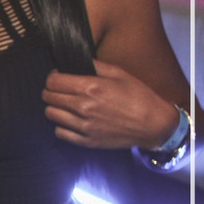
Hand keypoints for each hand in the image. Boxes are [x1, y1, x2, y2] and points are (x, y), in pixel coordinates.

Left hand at [43, 59, 178, 150]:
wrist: (154, 124)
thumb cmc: (138, 96)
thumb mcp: (119, 73)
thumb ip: (94, 65)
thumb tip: (74, 61)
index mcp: (90, 88)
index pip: (53, 81)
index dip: (53, 77)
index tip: (58, 77)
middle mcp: (84, 107)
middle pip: (48, 97)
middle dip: (51, 91)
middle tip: (60, 90)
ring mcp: (84, 126)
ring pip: (50, 114)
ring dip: (54, 107)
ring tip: (64, 105)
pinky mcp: (87, 141)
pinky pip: (60, 133)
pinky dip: (61, 126)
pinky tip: (70, 120)